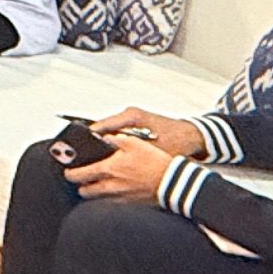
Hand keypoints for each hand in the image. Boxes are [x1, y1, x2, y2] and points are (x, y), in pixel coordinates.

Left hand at [68, 136, 175, 202]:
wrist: (172, 182)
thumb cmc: (155, 163)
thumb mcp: (134, 142)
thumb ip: (115, 139)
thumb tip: (104, 137)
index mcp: (109, 169)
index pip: (79, 175)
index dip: (69, 173)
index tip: (67, 171)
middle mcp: (111, 186)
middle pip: (85, 191)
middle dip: (80, 185)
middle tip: (81, 179)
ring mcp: (120, 198)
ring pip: (97, 200)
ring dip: (93, 193)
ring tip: (96, 185)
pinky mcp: (129, 205)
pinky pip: (111, 204)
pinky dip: (107, 199)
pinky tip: (113, 192)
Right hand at [91, 107, 205, 157]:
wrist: (192, 136)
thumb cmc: (177, 140)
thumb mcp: (152, 150)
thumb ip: (130, 152)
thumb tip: (111, 159)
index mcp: (131, 116)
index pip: (102, 125)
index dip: (90, 138)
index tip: (79, 148)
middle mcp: (129, 114)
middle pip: (103, 127)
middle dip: (95, 142)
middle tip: (85, 155)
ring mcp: (132, 118)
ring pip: (110, 130)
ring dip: (105, 143)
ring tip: (96, 156)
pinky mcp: (136, 124)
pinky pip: (118, 132)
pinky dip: (114, 142)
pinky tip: (113, 153)